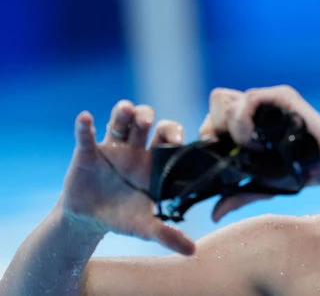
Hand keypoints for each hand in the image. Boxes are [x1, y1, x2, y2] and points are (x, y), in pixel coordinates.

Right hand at [60, 100, 194, 254]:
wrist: (89, 220)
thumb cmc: (123, 216)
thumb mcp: (144, 227)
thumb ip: (166, 234)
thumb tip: (192, 251)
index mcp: (153, 161)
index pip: (168, 138)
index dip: (175, 133)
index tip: (180, 138)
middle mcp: (135, 148)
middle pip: (145, 122)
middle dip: (148, 117)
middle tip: (149, 123)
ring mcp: (111, 148)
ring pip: (119, 121)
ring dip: (123, 112)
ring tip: (126, 110)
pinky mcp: (87, 152)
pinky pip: (85, 136)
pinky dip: (84, 127)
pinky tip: (85, 118)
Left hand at [199, 86, 319, 220]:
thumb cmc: (299, 172)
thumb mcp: (261, 184)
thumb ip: (237, 195)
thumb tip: (214, 215)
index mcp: (248, 120)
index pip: (215, 115)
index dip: (211, 132)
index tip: (220, 154)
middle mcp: (256, 106)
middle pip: (217, 102)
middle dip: (218, 128)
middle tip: (235, 150)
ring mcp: (268, 98)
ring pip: (227, 100)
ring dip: (233, 129)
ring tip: (253, 149)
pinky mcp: (281, 94)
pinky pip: (248, 98)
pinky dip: (244, 122)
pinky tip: (256, 143)